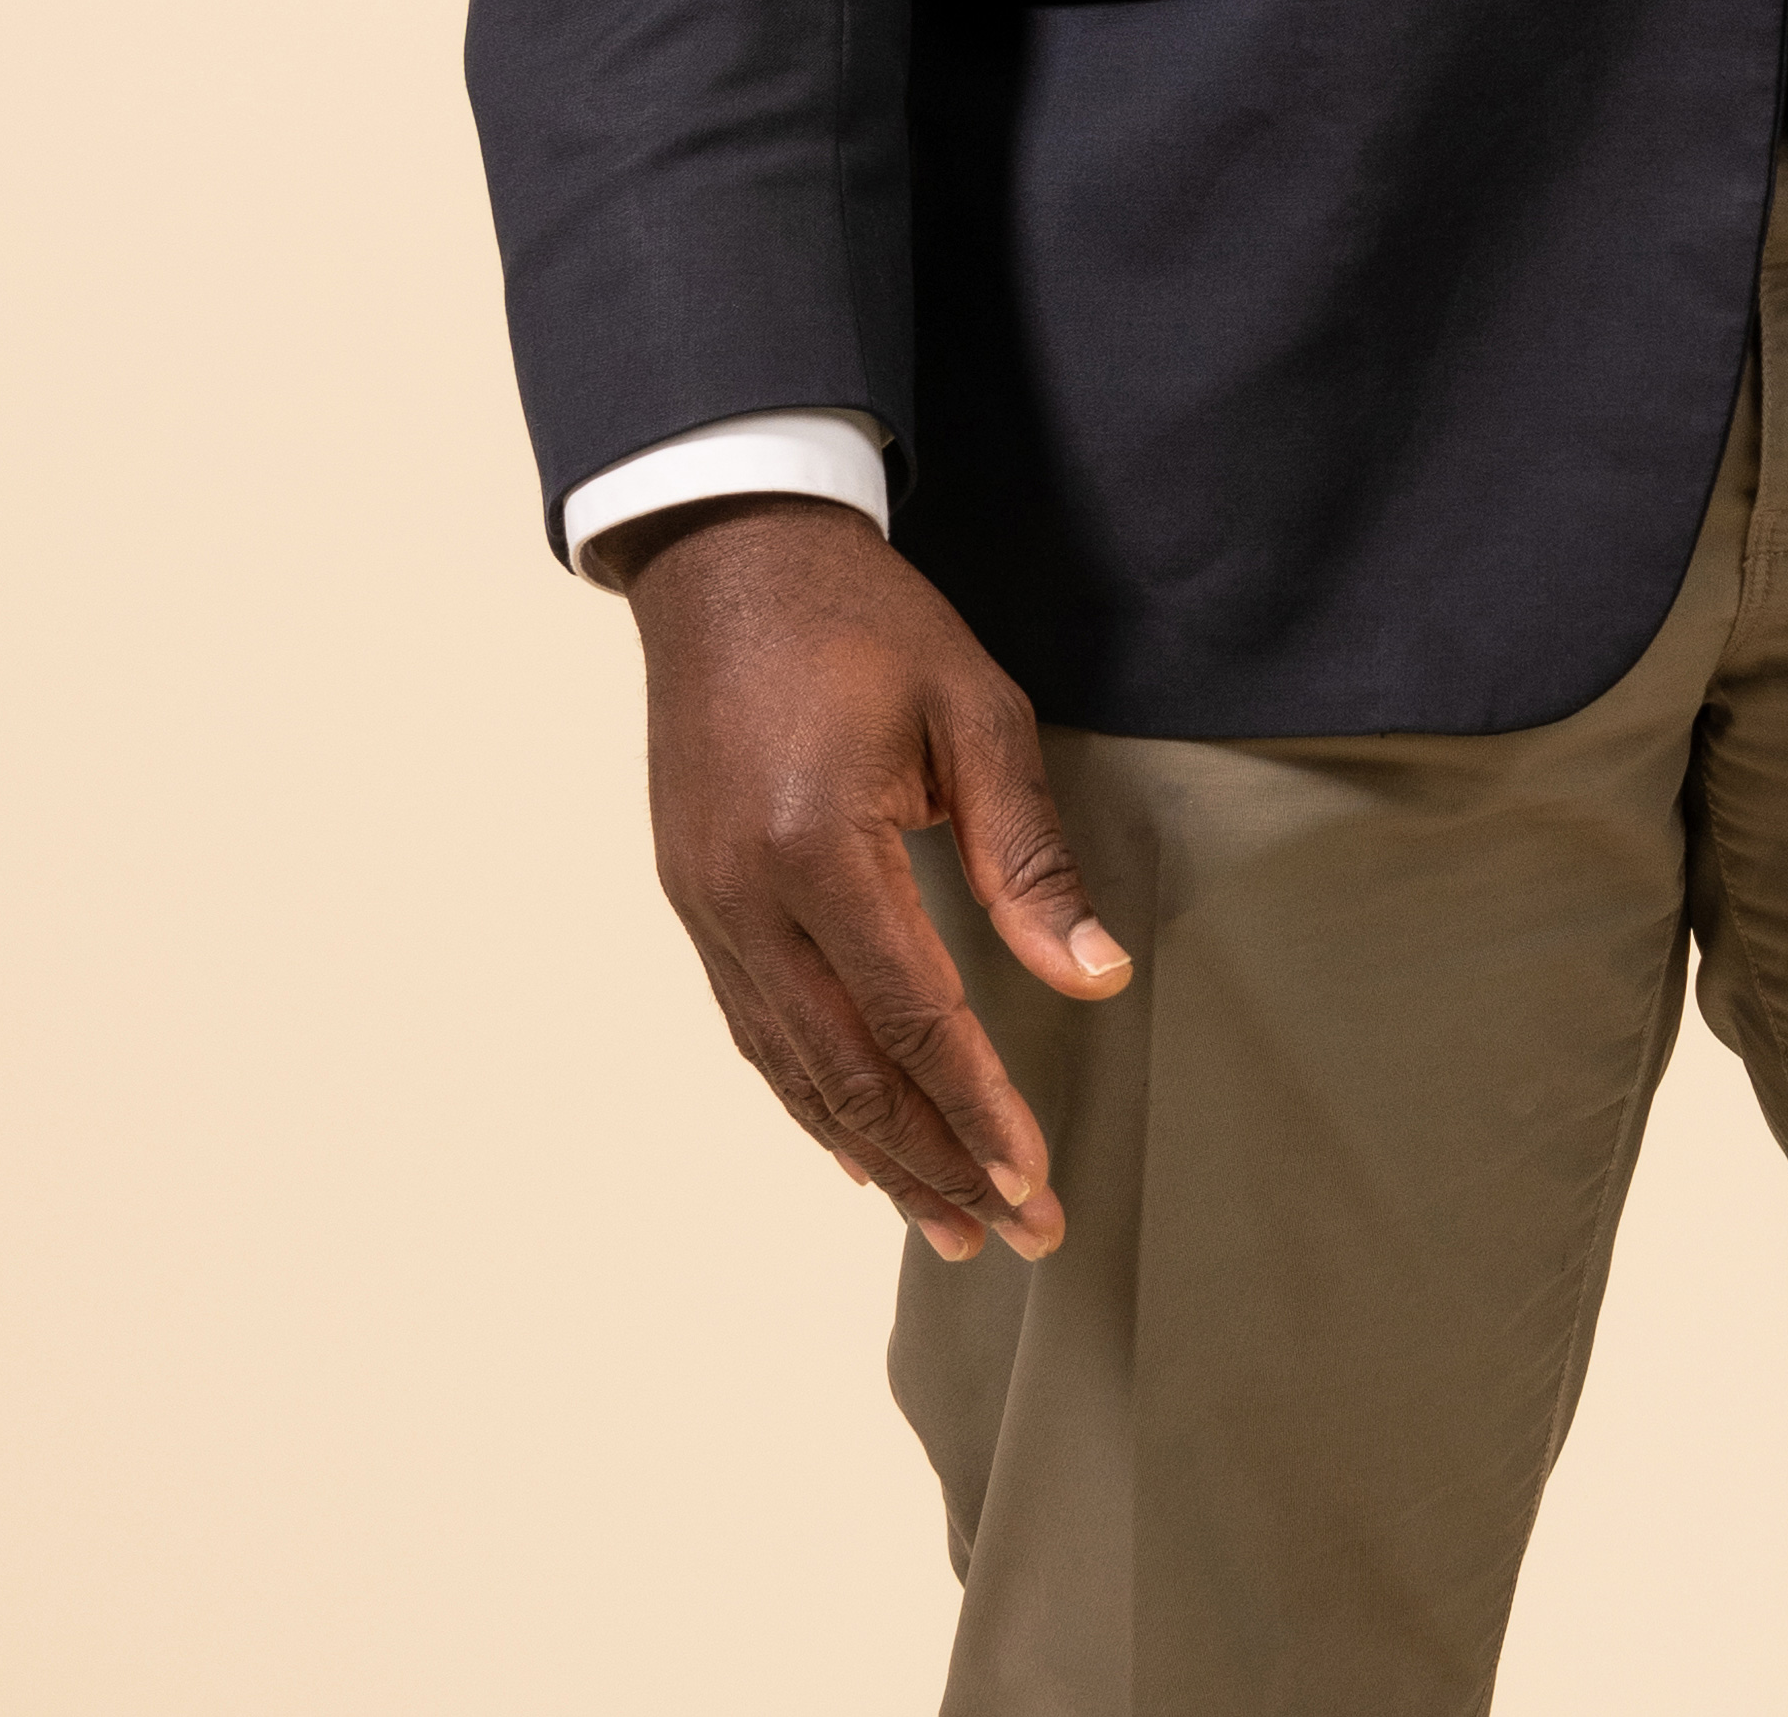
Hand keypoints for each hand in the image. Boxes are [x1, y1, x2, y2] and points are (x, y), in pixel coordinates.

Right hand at [607, 492, 1130, 1264]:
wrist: (729, 552)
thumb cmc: (865, 620)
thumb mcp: (973, 709)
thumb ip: (1030, 851)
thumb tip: (1094, 974)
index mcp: (820, 846)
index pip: (914, 1019)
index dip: (978, 1110)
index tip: (1034, 1185)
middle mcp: (748, 896)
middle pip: (847, 1072)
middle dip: (933, 1164)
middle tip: (1010, 1234)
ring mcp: (707, 903)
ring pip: (792, 1067)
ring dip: (872, 1151)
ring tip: (945, 1221)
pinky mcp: (693, 895)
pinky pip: (755, 1026)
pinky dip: (808, 1097)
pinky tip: (853, 1144)